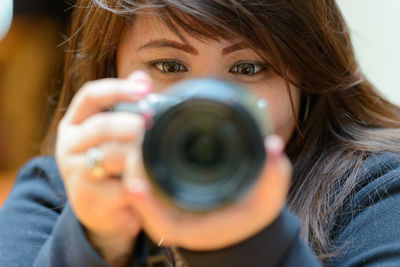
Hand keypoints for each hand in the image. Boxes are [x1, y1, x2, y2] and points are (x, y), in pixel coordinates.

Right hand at [55, 71, 151, 263]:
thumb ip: (126, 104)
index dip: (118, 89)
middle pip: (101, 126)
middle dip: (131, 125)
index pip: (90, 96)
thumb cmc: (110, 163)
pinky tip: (151, 181)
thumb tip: (142, 76)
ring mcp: (75, 174)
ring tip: (155, 153)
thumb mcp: (113, 133)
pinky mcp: (87, 200)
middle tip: (152, 127)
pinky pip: (119, 189)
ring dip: (137, 154)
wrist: (100, 208)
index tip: (145, 90)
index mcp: (76, 123)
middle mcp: (69, 146)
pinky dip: (139, 184)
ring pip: (109, 157)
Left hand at [124, 134, 291, 250]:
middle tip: (136, 135)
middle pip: (141, 194)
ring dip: (135, 156)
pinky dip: (141, 153)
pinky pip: (144, 172)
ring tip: (140, 127)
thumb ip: (273, 176)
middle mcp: (171, 216)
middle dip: (135, 166)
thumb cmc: (250, 214)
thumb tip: (274, 145)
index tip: (134, 186)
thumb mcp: (266, 200)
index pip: (163, 222)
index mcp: (192, 226)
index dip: (146, 206)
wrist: (236, 221)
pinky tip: (145, 132)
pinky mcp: (162, 189)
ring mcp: (163, 202)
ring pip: (138, 180)